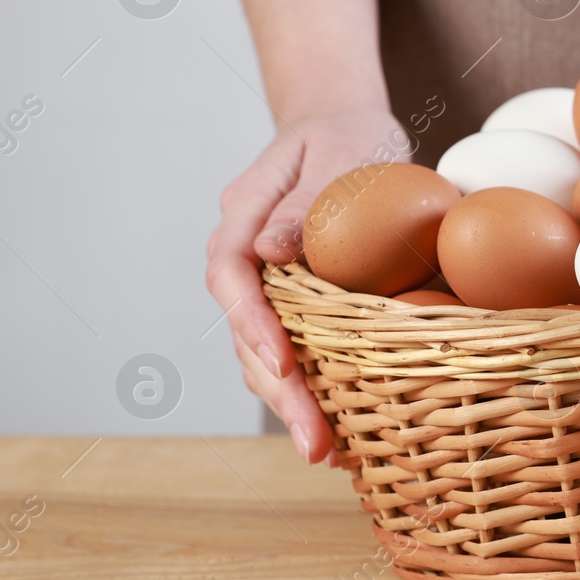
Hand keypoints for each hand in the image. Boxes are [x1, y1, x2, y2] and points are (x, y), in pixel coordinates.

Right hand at [205, 108, 407, 463]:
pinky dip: (309, 387)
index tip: (284, 365)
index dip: (253, 325)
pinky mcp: (290, 300)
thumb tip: (270, 250)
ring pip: (260, 351)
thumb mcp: (338, 154)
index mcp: (242, 214)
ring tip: (327, 453)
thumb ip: (307, 201)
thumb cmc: (348, 134)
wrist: (344, 126)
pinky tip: (341, 430)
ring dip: (291, 403)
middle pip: (243, 331)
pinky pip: (290, 348)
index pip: (231, 276)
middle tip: (314, 443)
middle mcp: (242, 254)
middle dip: (278, 392)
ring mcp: (262, 281)